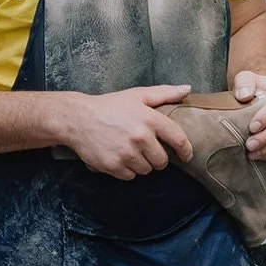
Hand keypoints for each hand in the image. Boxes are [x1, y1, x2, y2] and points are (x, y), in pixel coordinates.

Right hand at [65, 85, 192, 179]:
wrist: (78, 118)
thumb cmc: (109, 106)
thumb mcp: (137, 95)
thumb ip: (165, 93)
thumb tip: (187, 89)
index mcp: (149, 118)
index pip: (178, 140)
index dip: (186, 150)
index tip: (187, 155)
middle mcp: (139, 137)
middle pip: (162, 161)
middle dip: (157, 157)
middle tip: (145, 148)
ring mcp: (126, 153)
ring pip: (146, 170)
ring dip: (141, 164)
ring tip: (129, 150)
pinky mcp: (113, 166)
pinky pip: (130, 176)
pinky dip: (126, 170)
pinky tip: (118, 156)